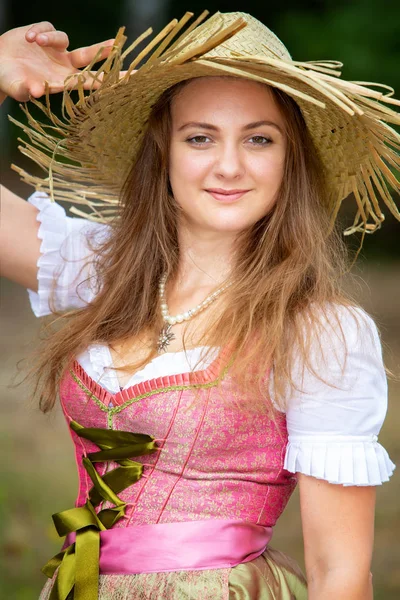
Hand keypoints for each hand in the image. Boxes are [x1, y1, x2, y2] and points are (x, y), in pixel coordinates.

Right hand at [0, 21, 114, 101]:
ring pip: (63, 37)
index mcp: (63, 81)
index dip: (109, 81)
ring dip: (49, 38)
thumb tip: (37, 91)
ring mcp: (55, 50)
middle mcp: (63, 65)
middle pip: (90, 57)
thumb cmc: (9, 81)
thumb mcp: (18, 88)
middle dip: (105, 51)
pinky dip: (38, 31)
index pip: (91, 82)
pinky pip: (48, 28)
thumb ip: (27, 90)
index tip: (128, 80)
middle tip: (119, 46)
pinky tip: (28, 38)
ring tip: (34, 42)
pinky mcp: (45, 35)